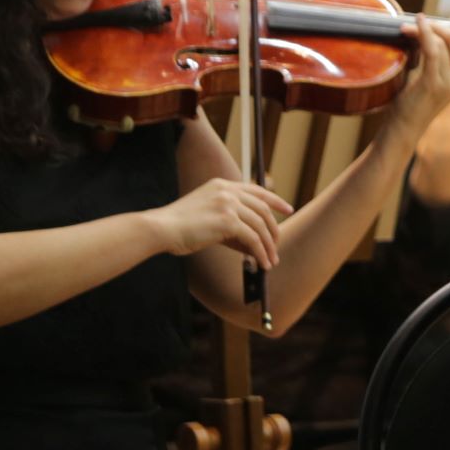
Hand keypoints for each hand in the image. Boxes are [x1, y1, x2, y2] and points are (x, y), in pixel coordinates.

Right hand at [153, 177, 292, 269]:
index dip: (275, 200)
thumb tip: (254, 243)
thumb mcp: (208, 218)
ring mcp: (228, 204)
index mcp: (222, 185)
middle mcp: (227, 191)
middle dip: (273, 229)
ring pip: (260, 225)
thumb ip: (231, 224)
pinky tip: (262, 263)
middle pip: (263, 209)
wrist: (162, 228)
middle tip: (277, 245)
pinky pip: (253, 238)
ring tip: (271, 260)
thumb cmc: (180, 228)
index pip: (256, 190)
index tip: (288, 209)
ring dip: (269, 245)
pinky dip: (261, 252)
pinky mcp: (228, 221)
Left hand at [390, 16, 449, 138]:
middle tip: (421, 24)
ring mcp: (449, 82)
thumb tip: (433, 25)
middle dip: (438, 25)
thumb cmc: (415, 99)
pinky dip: (424, 33)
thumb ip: (439, 54)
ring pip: (443, 42)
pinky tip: (416, 25)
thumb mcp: (434, 74)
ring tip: (407, 28)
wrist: (404, 128)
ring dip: (424, 29)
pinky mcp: (433, 84)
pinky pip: (432, 50)